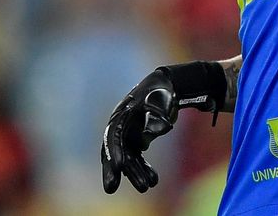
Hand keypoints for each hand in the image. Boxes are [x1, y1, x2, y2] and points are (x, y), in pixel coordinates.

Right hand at [101, 68, 175, 193]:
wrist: (166, 88)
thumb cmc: (162, 91)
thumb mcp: (162, 98)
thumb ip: (158, 114)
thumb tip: (155, 132)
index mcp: (123, 112)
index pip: (115, 134)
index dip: (115, 150)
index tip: (120, 166)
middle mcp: (121, 125)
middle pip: (114, 150)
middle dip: (112, 169)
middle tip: (111, 188)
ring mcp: (128, 134)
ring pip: (127, 157)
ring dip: (134, 173)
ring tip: (145, 187)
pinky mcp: (136, 141)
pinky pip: (137, 158)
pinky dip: (144, 168)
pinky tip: (153, 180)